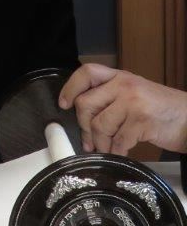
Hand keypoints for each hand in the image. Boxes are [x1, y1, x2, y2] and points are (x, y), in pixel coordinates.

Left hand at [59, 63, 186, 154]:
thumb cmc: (162, 110)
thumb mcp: (135, 94)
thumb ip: (110, 98)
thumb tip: (82, 117)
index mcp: (120, 77)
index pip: (87, 72)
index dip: (70, 87)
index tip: (64, 104)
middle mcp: (125, 85)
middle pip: (85, 104)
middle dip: (84, 126)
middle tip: (89, 140)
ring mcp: (133, 102)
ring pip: (99, 125)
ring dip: (100, 143)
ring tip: (107, 148)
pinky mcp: (141, 121)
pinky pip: (117, 141)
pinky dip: (116, 151)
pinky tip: (120, 153)